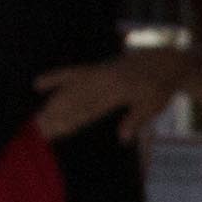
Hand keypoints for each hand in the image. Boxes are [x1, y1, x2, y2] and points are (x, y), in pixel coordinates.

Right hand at [31, 54, 168, 134]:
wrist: (164, 62)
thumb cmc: (160, 87)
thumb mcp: (153, 106)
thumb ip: (136, 120)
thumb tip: (123, 139)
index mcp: (117, 90)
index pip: (89, 110)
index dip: (71, 122)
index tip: (55, 133)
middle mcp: (103, 80)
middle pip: (75, 100)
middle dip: (56, 116)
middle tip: (39, 130)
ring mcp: (97, 73)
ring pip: (70, 89)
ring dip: (53, 104)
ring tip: (37, 118)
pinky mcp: (95, 69)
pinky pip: (71, 73)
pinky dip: (55, 78)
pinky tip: (38, 84)